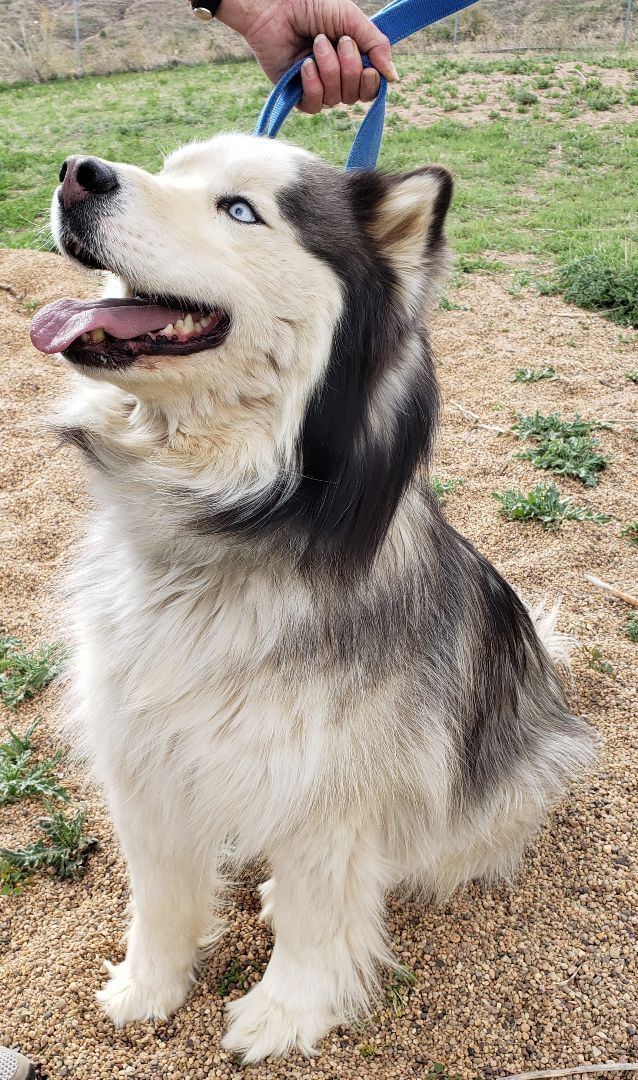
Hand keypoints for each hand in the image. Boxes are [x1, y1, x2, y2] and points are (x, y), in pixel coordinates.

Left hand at [215, 0, 396, 111]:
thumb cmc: (312, 5)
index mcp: (352, 59)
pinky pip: (314, 105)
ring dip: (329, 69)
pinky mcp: (296, 94)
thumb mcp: (352, 19)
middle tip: (338, 42)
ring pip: (336, 99)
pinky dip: (313, 84)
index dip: (370, 82)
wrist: (276, 5)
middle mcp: (336, 77)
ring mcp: (316, 86)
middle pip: (355, 96)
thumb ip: (377, 45)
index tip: (367, 65)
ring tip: (316, 44)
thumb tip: (393, 78)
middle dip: (349, 69)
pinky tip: (305, 64)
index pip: (370, 88)